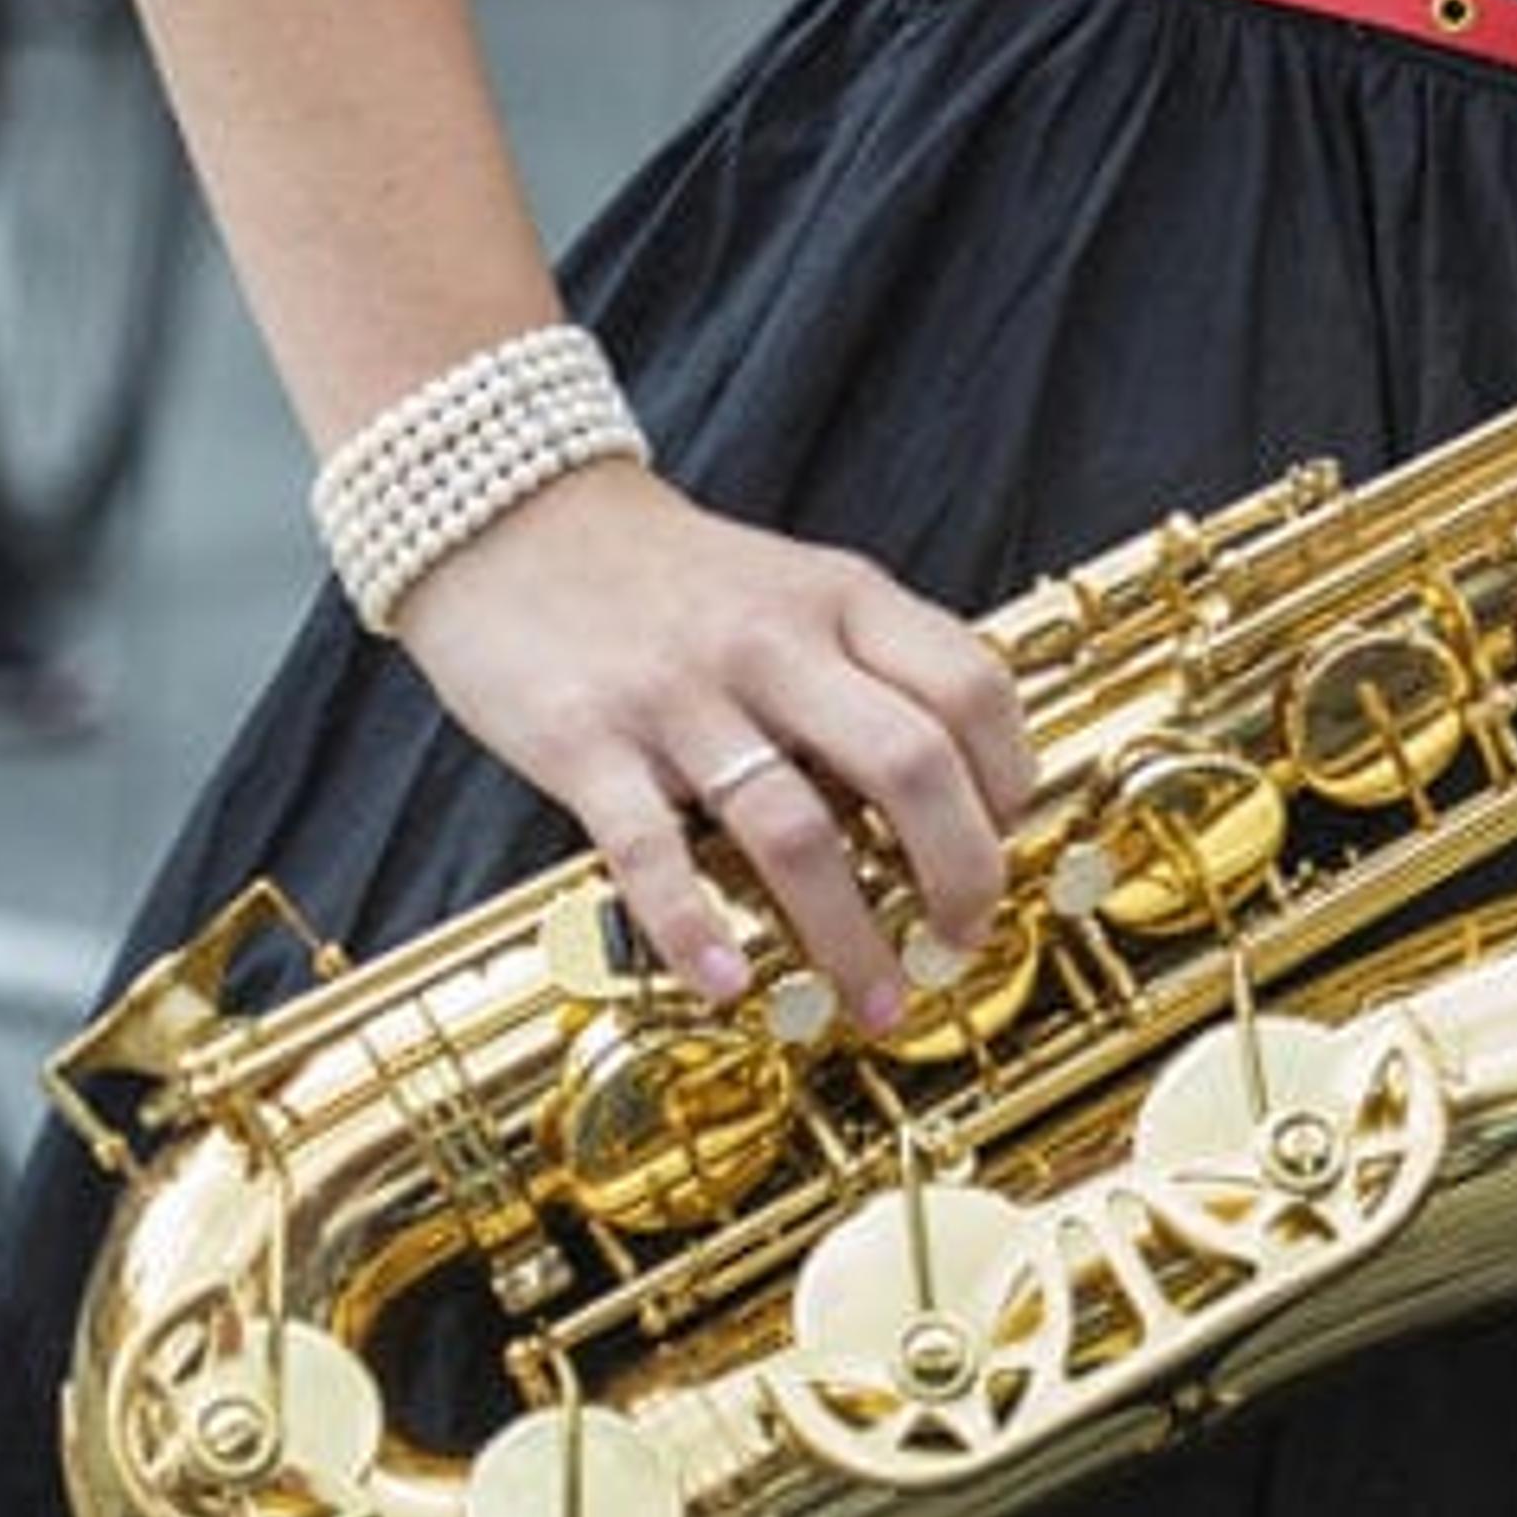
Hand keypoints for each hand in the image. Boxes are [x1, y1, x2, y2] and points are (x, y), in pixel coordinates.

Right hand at [393, 463, 1036, 1031]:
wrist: (507, 516)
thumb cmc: (672, 578)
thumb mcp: (797, 588)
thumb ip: (872, 665)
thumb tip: (960, 788)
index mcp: (842, 599)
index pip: (972, 688)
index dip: (1009, 779)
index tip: (1005, 844)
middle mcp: (773, 643)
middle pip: (911, 765)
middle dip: (960, 873)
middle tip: (962, 939)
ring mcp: (679, 694)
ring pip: (795, 830)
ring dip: (848, 935)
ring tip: (873, 1000)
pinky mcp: (584, 741)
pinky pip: (651, 851)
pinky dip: (696, 927)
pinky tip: (730, 983)